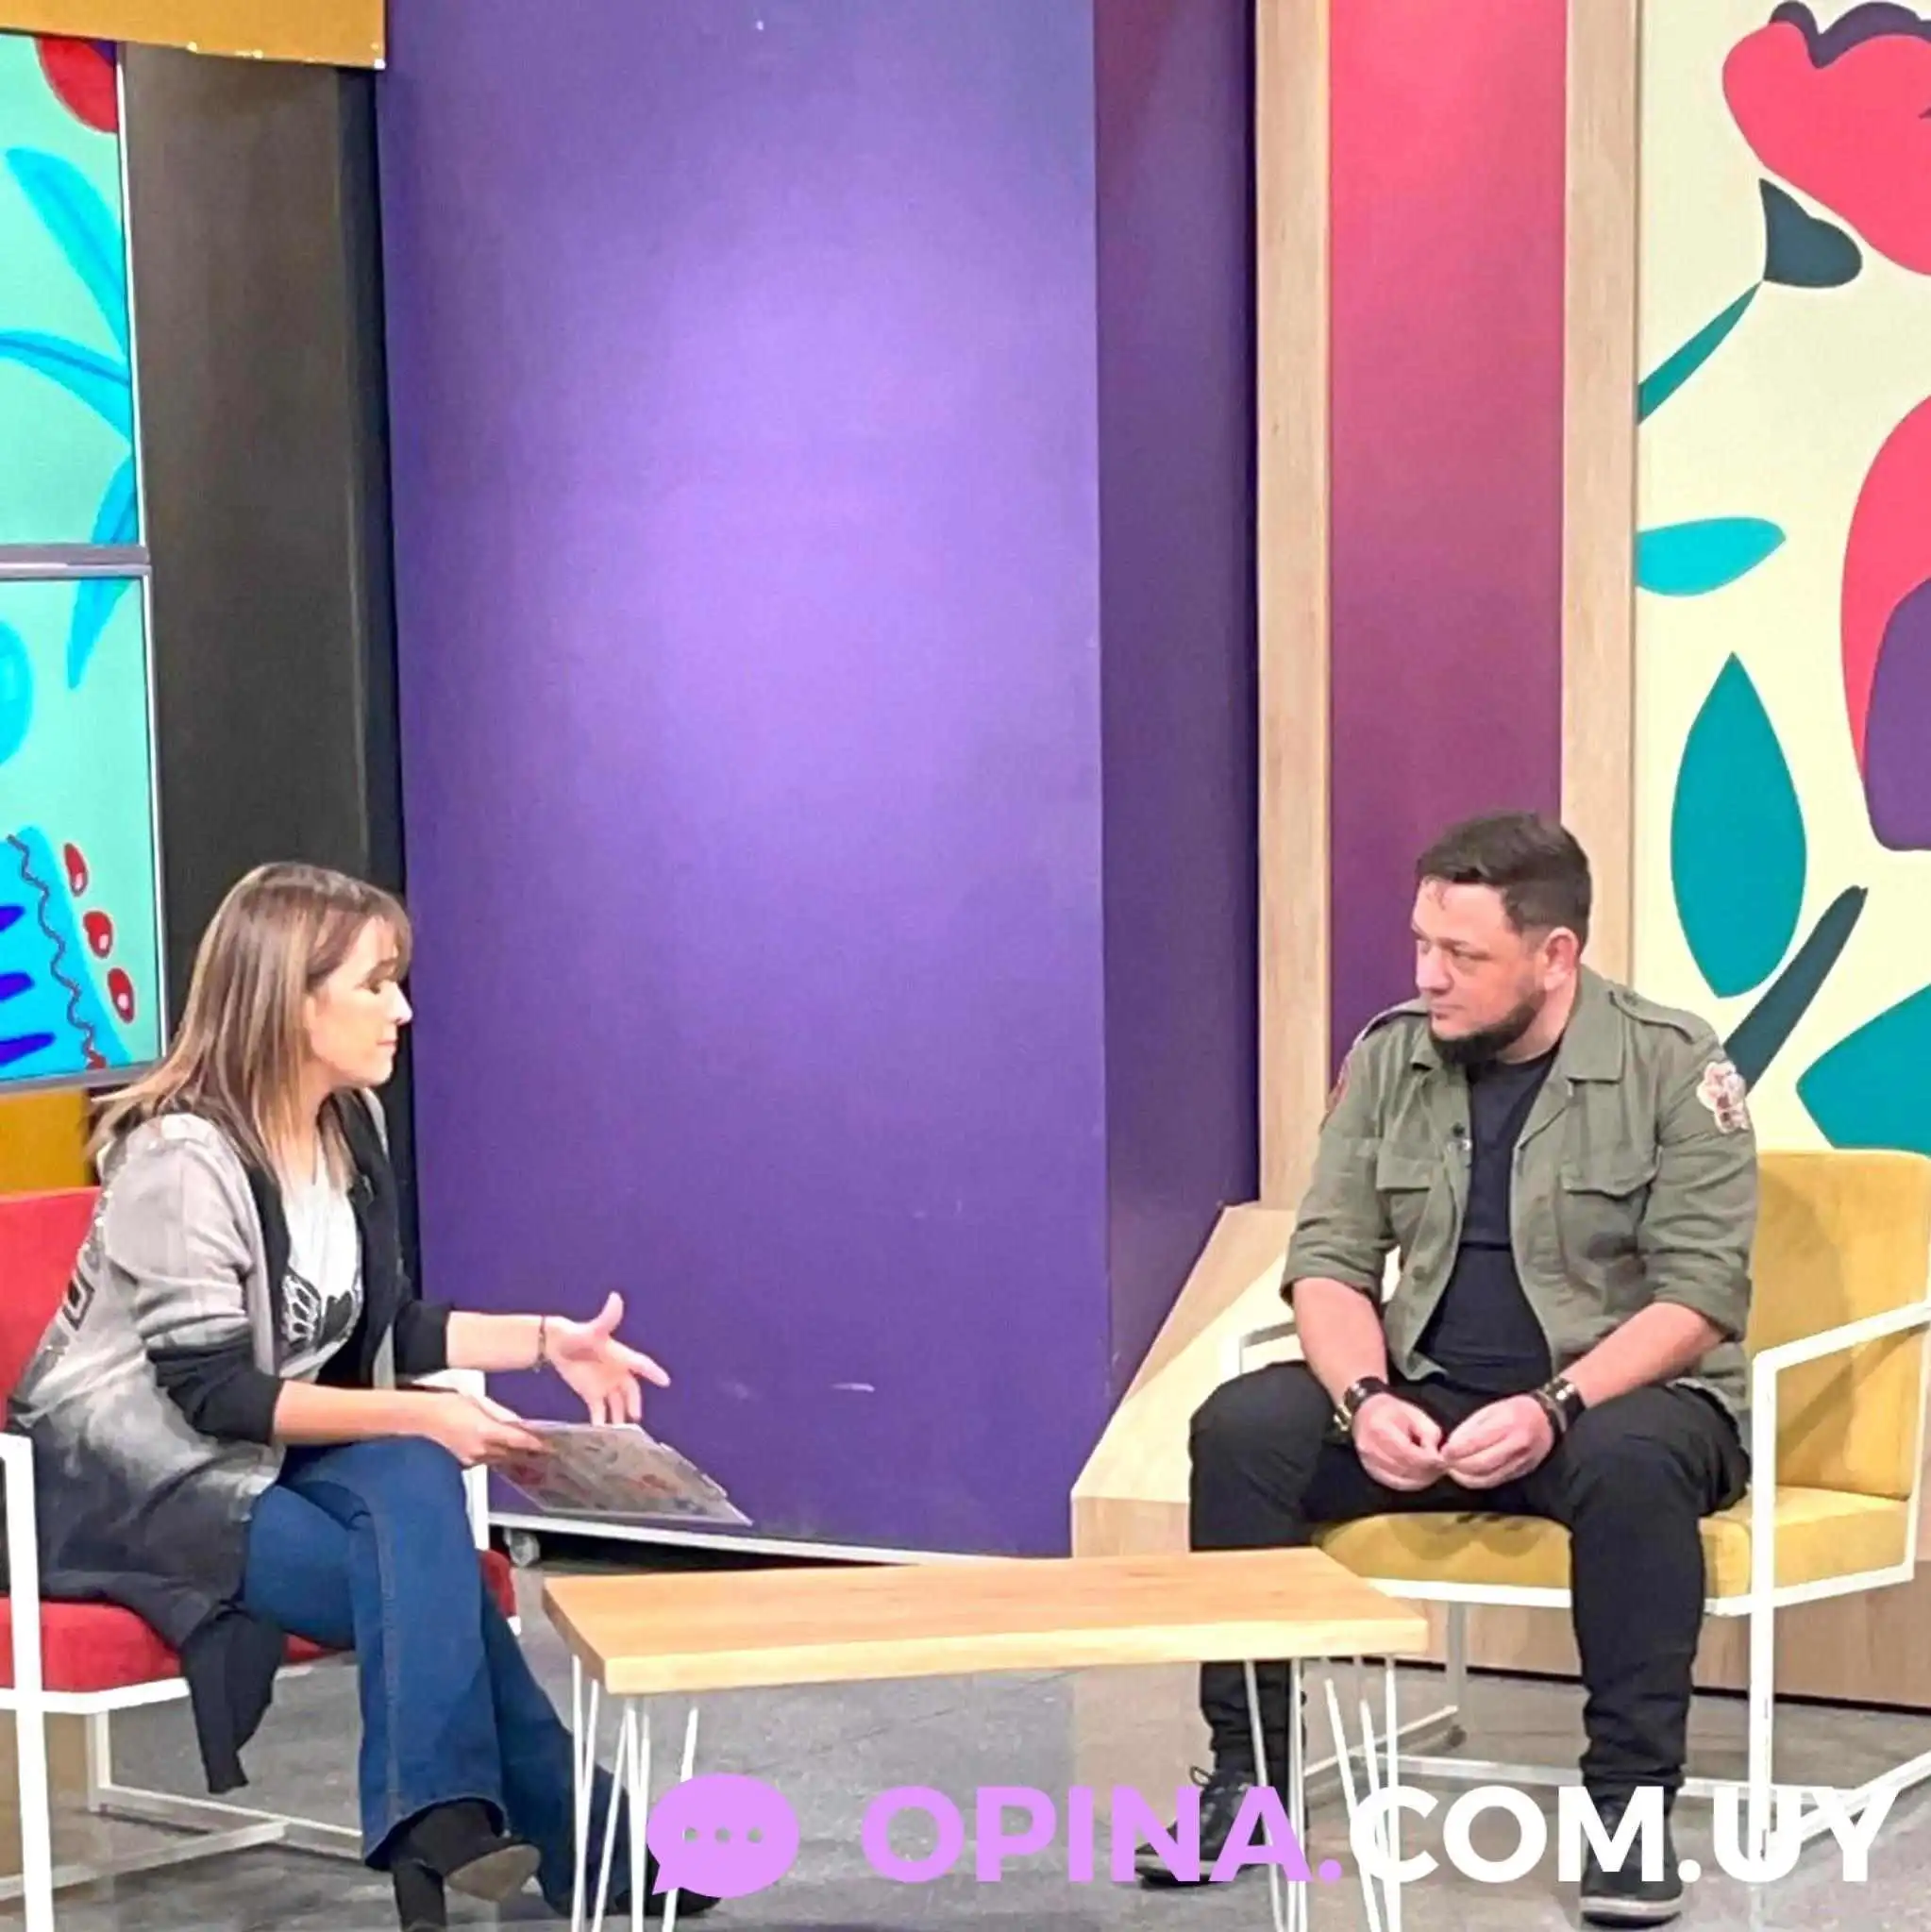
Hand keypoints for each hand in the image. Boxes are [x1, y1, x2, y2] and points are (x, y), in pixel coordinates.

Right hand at [418, 1391, 547, 1466]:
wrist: (423, 1417)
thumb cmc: (449, 1403)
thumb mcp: (480, 1401)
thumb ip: (502, 1415)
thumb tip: (520, 1423)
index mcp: (486, 1430)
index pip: (518, 1440)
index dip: (535, 1444)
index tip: (550, 1445)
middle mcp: (481, 1448)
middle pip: (512, 1453)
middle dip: (529, 1453)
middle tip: (549, 1452)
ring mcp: (473, 1457)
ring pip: (502, 1459)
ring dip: (516, 1457)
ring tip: (534, 1455)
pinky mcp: (466, 1461)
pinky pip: (489, 1460)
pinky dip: (500, 1457)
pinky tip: (507, 1454)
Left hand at [547, 1292, 670, 1424]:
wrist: (557, 1345)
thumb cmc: (578, 1334)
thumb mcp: (593, 1329)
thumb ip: (606, 1317)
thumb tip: (616, 1297)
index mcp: (621, 1356)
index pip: (641, 1364)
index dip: (653, 1372)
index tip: (665, 1381)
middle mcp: (617, 1372)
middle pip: (630, 1390)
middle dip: (633, 1403)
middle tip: (635, 1416)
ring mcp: (606, 1385)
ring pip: (618, 1404)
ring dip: (619, 1417)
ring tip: (620, 1432)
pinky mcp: (592, 1395)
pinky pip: (600, 1411)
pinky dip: (602, 1422)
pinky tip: (601, 1433)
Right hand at [1351, 1395, 1445, 1490]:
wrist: (1366, 1412)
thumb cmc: (1392, 1411)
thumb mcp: (1415, 1414)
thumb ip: (1429, 1434)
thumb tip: (1437, 1457)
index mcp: (1380, 1429)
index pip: (1407, 1453)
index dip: (1428, 1460)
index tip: (1444, 1462)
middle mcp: (1370, 1448)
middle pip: (1405, 1468)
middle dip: (1427, 1471)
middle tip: (1442, 1468)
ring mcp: (1368, 1462)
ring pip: (1401, 1480)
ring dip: (1421, 1479)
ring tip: (1434, 1471)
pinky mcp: (1371, 1471)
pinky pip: (1395, 1484)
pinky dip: (1411, 1483)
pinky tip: (1421, 1478)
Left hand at [1440, 1395, 1554, 1488]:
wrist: (1547, 1418)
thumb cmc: (1515, 1410)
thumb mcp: (1491, 1409)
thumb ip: (1471, 1426)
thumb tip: (1452, 1444)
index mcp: (1507, 1423)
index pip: (1476, 1442)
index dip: (1456, 1450)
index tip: (1443, 1452)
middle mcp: (1516, 1444)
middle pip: (1482, 1463)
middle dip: (1459, 1466)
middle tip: (1445, 1463)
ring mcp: (1521, 1460)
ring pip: (1489, 1476)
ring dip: (1466, 1477)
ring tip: (1453, 1472)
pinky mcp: (1523, 1471)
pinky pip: (1497, 1481)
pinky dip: (1479, 1482)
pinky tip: (1468, 1477)